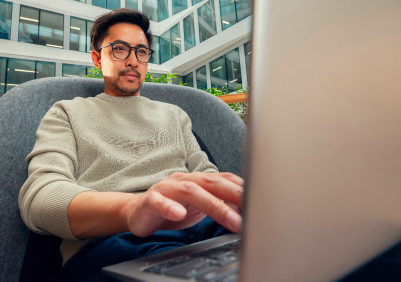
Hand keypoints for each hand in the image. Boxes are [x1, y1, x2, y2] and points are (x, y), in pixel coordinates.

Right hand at [124, 172, 243, 236]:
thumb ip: (220, 204)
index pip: (224, 179)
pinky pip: (158, 201)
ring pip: (190, 191)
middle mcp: (184, 180)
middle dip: (234, 196)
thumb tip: (247, 209)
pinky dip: (169, 207)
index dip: (242, 188)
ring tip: (231, 220)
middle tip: (252, 211)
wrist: (138, 212)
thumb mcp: (200, 208)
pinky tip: (179, 214)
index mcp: (198, 181)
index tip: (262, 200)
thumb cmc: (172, 209)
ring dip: (213, 205)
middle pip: (211, 183)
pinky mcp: (149, 200)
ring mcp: (166, 188)